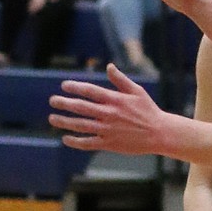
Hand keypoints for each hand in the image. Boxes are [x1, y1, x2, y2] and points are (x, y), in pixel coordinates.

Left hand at [49, 63, 166, 152]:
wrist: (159, 133)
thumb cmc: (148, 110)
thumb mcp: (137, 91)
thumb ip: (120, 80)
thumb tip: (109, 66)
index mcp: (115, 99)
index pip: (90, 91)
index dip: (76, 87)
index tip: (64, 86)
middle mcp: (109, 114)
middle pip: (81, 107)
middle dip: (65, 103)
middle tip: (52, 101)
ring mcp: (107, 130)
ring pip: (81, 125)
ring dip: (64, 122)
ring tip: (52, 119)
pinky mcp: (109, 144)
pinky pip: (88, 143)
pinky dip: (75, 141)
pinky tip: (65, 138)